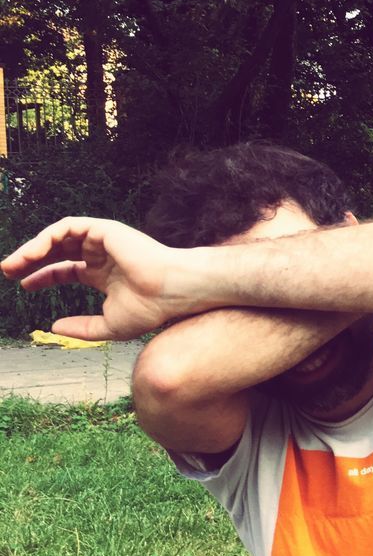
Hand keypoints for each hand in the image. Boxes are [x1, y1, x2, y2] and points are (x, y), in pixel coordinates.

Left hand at [0, 217, 187, 339]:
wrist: (172, 291)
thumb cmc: (151, 308)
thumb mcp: (109, 326)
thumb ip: (82, 328)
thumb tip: (53, 327)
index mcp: (104, 274)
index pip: (66, 270)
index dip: (42, 276)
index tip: (23, 285)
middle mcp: (102, 255)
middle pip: (57, 251)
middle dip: (30, 259)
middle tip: (7, 270)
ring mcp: (103, 241)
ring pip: (59, 236)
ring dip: (33, 248)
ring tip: (13, 263)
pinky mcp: (104, 230)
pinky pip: (67, 227)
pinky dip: (47, 237)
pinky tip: (33, 254)